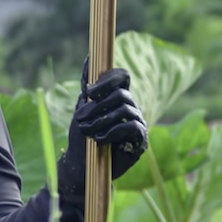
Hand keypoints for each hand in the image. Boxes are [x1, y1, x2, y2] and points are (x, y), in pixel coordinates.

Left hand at [57, 58, 148, 204]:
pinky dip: (113, 131)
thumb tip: (90, 58)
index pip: (122, 76)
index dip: (107, 80)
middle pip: (121, 94)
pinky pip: (133, 127)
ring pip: (125, 109)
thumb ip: (87, 85)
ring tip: (88, 132)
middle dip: (97, 106)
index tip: (89, 92)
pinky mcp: (140, 140)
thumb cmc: (81, 135)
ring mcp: (137, 123)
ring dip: (101, 120)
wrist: (81, 164)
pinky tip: (100, 140)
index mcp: (116, 97)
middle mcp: (129, 107)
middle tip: (81, 119)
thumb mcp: (81, 108)